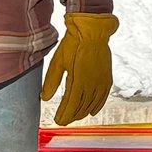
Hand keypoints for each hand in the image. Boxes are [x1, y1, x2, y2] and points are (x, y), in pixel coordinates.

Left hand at [41, 10, 114, 125]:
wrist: (92, 31)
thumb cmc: (73, 44)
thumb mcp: (58, 62)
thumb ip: (51, 82)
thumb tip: (44, 98)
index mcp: (78, 82)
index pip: (69, 106)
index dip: (63, 116)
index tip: (57, 120)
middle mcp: (91, 85)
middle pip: (81, 108)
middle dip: (71, 116)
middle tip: (63, 119)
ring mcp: (101, 83)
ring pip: (92, 105)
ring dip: (82, 112)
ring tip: (74, 116)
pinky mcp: (107, 78)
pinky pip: (103, 98)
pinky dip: (97, 106)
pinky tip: (92, 112)